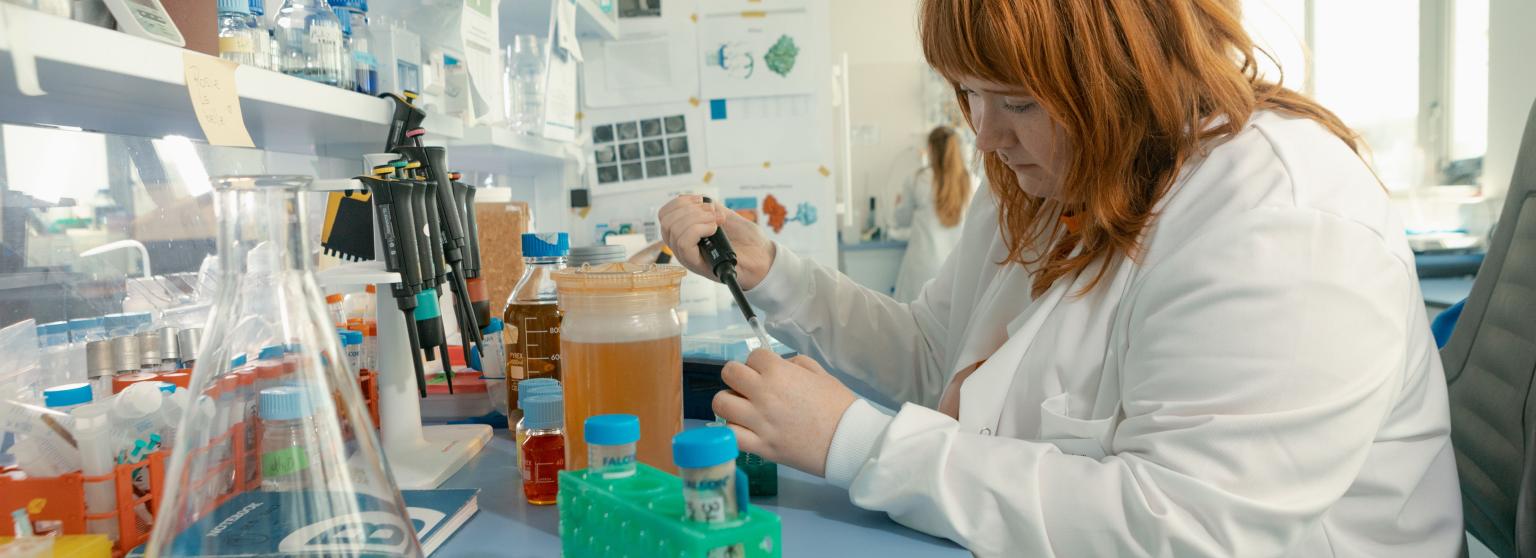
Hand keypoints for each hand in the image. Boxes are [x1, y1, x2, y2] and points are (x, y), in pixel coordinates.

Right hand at [659, 195, 775, 289]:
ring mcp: (688, 256)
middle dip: (690, 209)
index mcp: (686, 232)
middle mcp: (682, 246)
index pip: (665, 215)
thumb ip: (709, 207)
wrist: (763, 259)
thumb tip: (697, 200)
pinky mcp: (697, 265)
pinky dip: (699, 229)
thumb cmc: (747, 241)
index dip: (680, 202)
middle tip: (713, 213)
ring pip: (674, 231)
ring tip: (717, 221)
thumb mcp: (726, 216)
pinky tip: (714, 229)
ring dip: (697, 218)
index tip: (700, 200)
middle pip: (666, 221)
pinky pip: (684, 243)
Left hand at [712, 350, 857, 476]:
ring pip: (721, 402)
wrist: (849, 441)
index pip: (752, 355)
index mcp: (778, 372)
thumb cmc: (838, 405)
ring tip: (743, 409)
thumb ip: (794, 364)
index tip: (766, 372)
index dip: (759, 362)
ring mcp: (758, 421)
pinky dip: (732, 430)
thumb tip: (778, 366)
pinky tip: (744, 430)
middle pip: (729, 373)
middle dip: (737, 376)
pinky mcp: (760, 446)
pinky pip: (730, 434)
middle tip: (749, 387)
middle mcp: (763, 393)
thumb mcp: (820, 374)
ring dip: (730, 402)